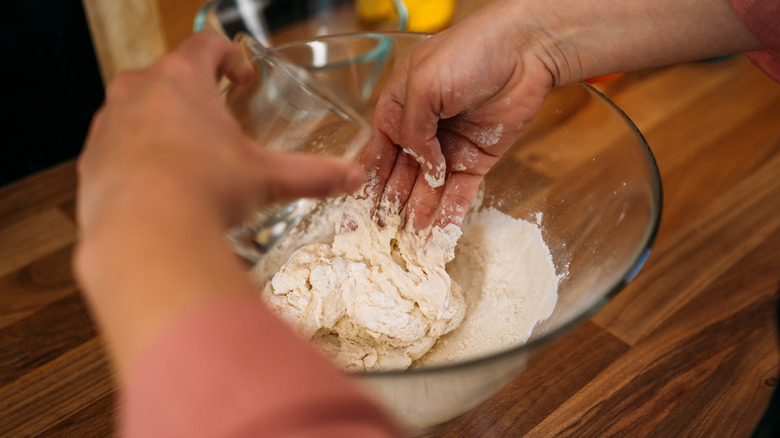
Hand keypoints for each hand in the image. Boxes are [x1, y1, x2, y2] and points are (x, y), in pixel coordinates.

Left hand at [75, 32, 363, 373]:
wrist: (144, 237)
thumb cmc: (202, 193)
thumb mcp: (266, 179)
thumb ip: (313, 174)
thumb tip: (352, 177)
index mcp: (181, 79)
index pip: (206, 44)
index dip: (228, 56)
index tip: (238, 77)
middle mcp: (138, 91)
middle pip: (168, 75)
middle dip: (194, 95)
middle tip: (215, 124)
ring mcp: (108, 123)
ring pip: (137, 109)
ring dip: (163, 125)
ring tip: (189, 159)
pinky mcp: (91, 158)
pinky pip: (116, 145)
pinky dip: (137, 157)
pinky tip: (160, 187)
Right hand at [361, 1, 553, 230]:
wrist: (523, 51)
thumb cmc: (467, 53)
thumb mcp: (423, 85)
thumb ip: (411, 130)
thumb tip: (420, 166)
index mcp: (397, 110)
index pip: (375, 155)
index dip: (364, 185)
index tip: (354, 215)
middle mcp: (420, 133)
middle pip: (398, 179)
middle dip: (387, 209)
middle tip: (378, 240)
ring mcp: (448, 150)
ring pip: (426, 192)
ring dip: (415, 218)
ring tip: (405, 247)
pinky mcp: (476, 162)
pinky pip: (459, 194)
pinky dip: (448, 216)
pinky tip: (436, 238)